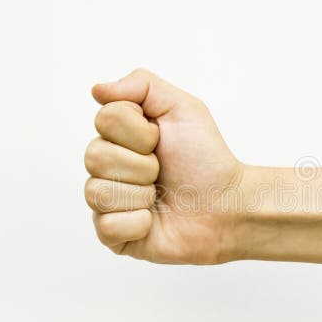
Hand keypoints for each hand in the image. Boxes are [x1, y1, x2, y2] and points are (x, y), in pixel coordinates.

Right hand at [85, 68, 243, 263]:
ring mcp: (109, 202)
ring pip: (96, 192)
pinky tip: (154, 221)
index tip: (161, 140)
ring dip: (140, 194)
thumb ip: (141, 85)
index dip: (139, 131)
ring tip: (159, 196)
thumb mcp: (182, 108)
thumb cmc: (206, 158)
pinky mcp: (114, 236)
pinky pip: (107, 226)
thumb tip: (97, 90)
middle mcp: (108, 167)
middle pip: (94, 156)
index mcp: (119, 136)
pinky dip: (138, 223)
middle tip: (162, 172)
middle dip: (141, 165)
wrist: (227, 205)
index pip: (104, 120)